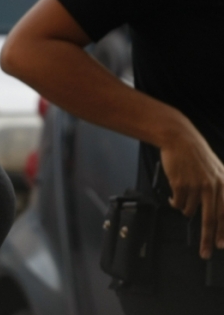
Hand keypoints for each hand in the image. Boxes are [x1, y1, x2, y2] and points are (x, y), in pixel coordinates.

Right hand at [159, 130, 223, 258]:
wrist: (180, 140)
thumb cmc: (199, 158)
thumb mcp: (217, 172)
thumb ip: (221, 190)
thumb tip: (221, 214)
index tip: (220, 246)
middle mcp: (213, 187)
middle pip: (211, 219)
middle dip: (208, 239)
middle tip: (205, 254)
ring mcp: (196, 186)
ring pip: (190, 211)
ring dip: (186, 208)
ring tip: (183, 197)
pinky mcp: (180, 184)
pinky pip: (177, 203)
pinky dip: (175, 202)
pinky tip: (174, 194)